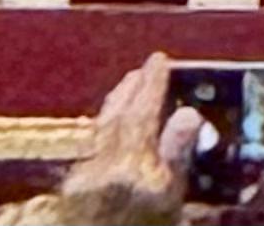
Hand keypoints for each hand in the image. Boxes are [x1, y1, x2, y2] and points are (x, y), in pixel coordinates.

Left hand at [51, 53, 202, 223]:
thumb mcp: (170, 202)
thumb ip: (177, 156)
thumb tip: (188, 114)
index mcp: (134, 162)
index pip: (145, 112)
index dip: (153, 84)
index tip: (161, 60)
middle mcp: (107, 161)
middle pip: (118, 115)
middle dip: (131, 89)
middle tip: (142, 69)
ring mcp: (88, 175)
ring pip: (101, 129)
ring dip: (114, 105)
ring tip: (125, 89)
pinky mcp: (75, 189)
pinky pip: (91, 146)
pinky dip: (101, 130)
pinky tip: (104, 131)